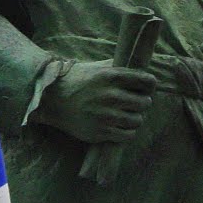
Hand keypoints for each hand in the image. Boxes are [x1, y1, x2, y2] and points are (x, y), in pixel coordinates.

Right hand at [33, 60, 156, 143]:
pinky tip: (121, 126)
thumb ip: (120, 68)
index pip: (148, 81)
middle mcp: (110, 95)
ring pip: (138, 120)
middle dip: (143, 102)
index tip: (146, 88)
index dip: (150, 85)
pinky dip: (128, 131)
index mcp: (112, 76)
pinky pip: (128, 135)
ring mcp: (106, 115)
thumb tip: (142, 67)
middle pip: (146, 103)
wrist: (52, 100)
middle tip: (135, 103)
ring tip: (127, 115)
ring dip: (135, 118)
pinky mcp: (101, 132)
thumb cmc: (78, 81)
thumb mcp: (98, 68)